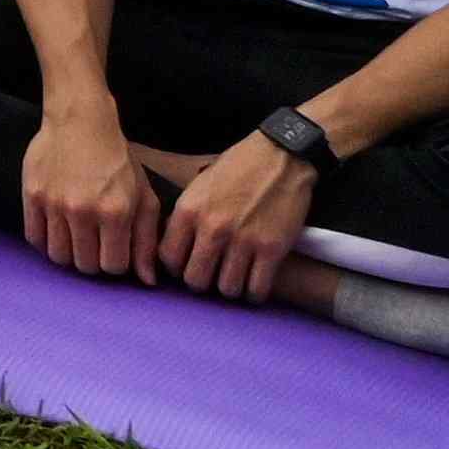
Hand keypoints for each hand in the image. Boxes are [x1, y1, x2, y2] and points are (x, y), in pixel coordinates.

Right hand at [22, 97, 162, 279]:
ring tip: (75, 239)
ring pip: (58, 256)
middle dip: (92, 260)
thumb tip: (147, 281)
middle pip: (84, 265)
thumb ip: (146, 240)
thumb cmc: (117, 160)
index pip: (113, 266)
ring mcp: (54, 204)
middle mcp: (84, 211)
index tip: (114, 250)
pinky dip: (46, 241)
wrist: (80, 122)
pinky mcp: (32, 195)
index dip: (115, 263)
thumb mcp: (143, 197)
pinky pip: (34, 238)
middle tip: (94, 244)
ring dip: (69, 253)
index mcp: (116, 213)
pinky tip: (56, 230)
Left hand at [162, 120, 320, 301]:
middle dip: (202, 282)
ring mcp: (243, 241)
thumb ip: (186, 217)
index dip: (176, 268)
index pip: (168, 259)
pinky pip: (257, 289)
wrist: (280, 157)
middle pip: (195, 280)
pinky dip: (255, 292)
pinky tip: (255, 282)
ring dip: (230, 288)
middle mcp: (212, 229)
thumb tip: (173, 248)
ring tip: (235, 278)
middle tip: (212, 275)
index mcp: (188, 211)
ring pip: (227, 289)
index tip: (187, 265)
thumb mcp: (198, 187)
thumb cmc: (237, 169)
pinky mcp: (272, 249)